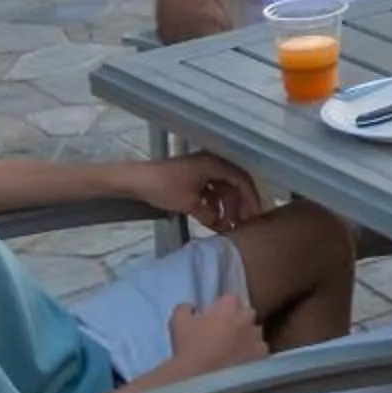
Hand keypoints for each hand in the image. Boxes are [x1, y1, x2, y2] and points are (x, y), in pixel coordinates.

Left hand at [139, 154, 258, 233]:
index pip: (241, 180)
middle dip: (239, 206)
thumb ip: (210, 213)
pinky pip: (210, 192)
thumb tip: (220, 223)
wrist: (136, 181)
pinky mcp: (191, 179)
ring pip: (222, 190)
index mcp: (215, 164)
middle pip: (233, 185)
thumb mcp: (190, 203)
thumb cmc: (164, 187)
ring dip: (226, 208)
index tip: (256, 216)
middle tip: (243, 225)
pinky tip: (214, 221)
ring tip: (228, 227)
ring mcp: (201, 171)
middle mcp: (211, 164)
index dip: (251, 199)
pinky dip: (213, 206)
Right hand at [165, 294, 267, 377]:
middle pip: (246, 315)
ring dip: (246, 339)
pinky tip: (239, 365)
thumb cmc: (188, 349)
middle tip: (223, 337)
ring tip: (232, 354)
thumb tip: (191, 307)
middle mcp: (248, 319)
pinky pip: (259, 353)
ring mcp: (258, 338)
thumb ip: (185, 309)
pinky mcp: (264, 357)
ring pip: (254, 334)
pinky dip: (251, 357)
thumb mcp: (178, 323)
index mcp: (230, 307)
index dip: (222, 308)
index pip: (230, 299)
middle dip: (237, 322)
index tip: (214, 319)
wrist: (200, 381)